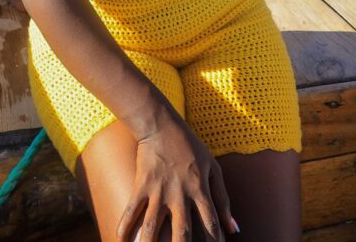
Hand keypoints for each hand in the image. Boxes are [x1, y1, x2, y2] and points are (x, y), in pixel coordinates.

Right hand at [117, 117, 237, 240]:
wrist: (161, 124)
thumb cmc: (190, 146)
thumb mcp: (213, 168)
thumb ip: (224, 200)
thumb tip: (235, 229)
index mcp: (200, 190)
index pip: (211, 225)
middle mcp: (180, 194)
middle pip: (182, 232)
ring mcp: (159, 191)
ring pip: (153, 226)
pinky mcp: (142, 185)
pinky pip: (131, 210)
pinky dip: (125, 227)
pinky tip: (121, 240)